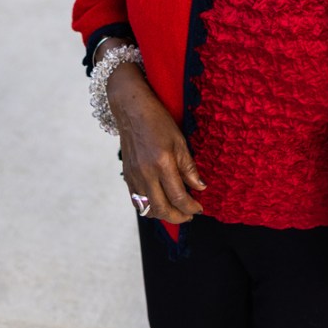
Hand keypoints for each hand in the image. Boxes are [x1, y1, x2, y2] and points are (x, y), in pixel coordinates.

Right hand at [107, 64, 205, 223]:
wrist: (132, 110)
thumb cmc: (158, 121)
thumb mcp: (179, 140)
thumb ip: (188, 167)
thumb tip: (200, 187)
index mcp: (162, 163)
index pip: (178, 196)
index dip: (191, 207)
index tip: (199, 208)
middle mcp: (145, 174)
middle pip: (162, 209)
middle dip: (178, 217)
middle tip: (189, 215)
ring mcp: (133, 177)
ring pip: (147, 209)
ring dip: (163, 215)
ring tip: (176, 210)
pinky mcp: (126, 176)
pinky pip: (137, 201)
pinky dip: (149, 207)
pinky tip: (160, 202)